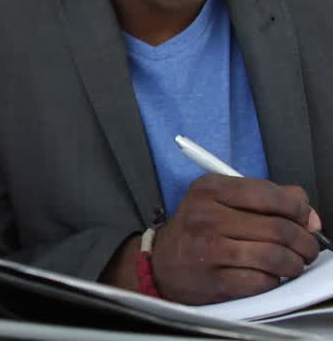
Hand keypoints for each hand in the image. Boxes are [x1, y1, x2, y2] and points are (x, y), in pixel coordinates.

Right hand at [152, 174, 320, 303]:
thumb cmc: (199, 229)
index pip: (270, 195)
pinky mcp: (213, 280)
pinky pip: (262, 281)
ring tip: (293, 264)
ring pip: (275, 257)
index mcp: (210, 189)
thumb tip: (310, 217)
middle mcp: (206, 216)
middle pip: (279, 228)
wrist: (162, 263)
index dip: (298, 210)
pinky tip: (267, 276)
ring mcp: (208, 249)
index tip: (305, 220)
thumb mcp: (223, 200)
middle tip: (307, 248)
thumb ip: (268, 199)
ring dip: (294, 264)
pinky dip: (273, 281)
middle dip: (305, 242)